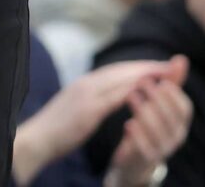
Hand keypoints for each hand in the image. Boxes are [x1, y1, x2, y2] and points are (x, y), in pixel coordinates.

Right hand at [12, 59, 178, 183]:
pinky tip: (147, 89)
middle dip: (146, 66)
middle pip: (121, 70)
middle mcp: (86, 84)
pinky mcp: (87, 110)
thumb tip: (101, 98)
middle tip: (168, 64)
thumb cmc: (54, 131)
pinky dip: (132, 90)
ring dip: (144, 73)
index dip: (137, 67)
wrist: (35, 140)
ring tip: (165, 72)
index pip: (115, 70)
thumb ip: (88, 100)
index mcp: (83, 84)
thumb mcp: (74, 110)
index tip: (155, 66)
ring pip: (121, 78)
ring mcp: (86, 95)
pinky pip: (114, 97)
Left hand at [107, 55, 191, 186]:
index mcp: (181, 122)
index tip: (159, 81)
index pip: (185, 108)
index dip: (173, 94)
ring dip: (145, 112)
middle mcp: (176, 137)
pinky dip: (137, 135)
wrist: (134, 158)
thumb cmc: (149, 123)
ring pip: (158, 132)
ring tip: (131, 96)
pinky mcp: (146, 159)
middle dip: (157, 98)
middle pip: (171, 118)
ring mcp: (163, 150)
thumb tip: (181, 58)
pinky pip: (145, 148)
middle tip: (142, 82)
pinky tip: (128, 124)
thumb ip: (170, 81)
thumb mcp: (159, 102)